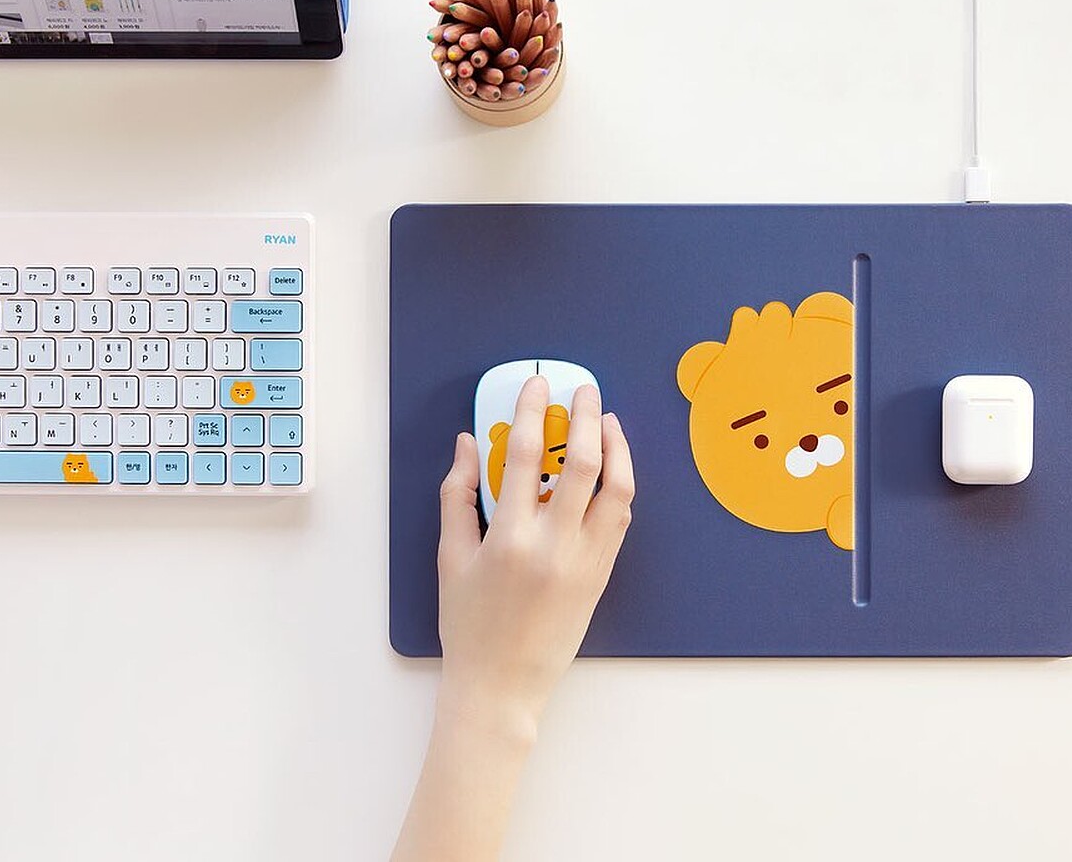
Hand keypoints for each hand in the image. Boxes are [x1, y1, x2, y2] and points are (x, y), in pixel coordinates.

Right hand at [435, 376, 634, 737]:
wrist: (502, 686)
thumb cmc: (469, 625)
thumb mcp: (451, 558)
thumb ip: (458, 495)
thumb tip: (469, 444)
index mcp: (509, 538)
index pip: (527, 456)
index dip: (533, 411)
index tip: (538, 385)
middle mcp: (554, 546)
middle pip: (582, 463)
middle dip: (585, 416)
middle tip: (584, 390)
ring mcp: (585, 560)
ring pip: (616, 489)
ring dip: (616, 447)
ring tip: (607, 421)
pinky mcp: (602, 574)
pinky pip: (620, 518)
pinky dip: (619, 485)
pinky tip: (610, 468)